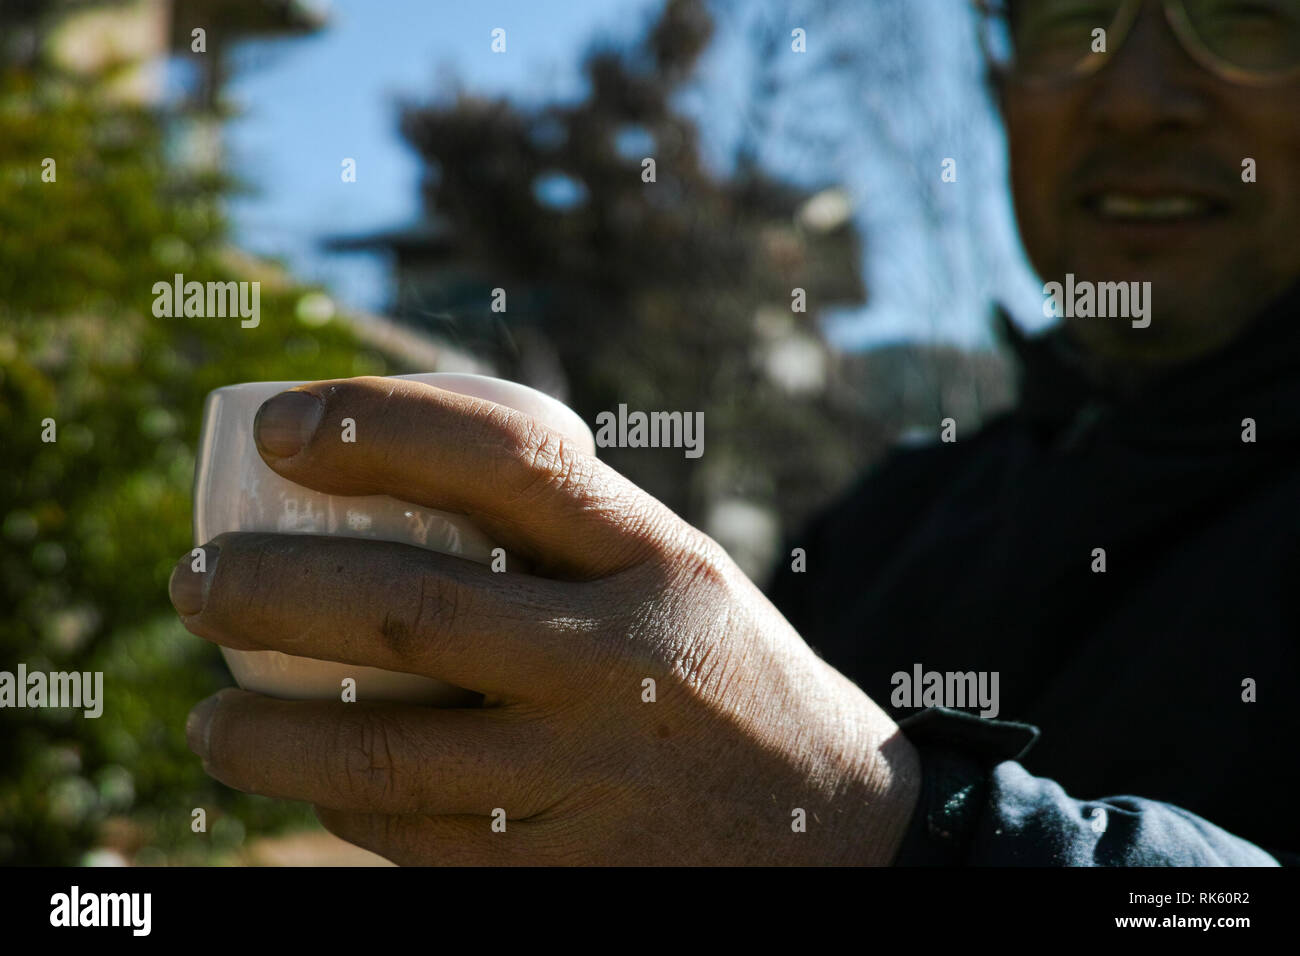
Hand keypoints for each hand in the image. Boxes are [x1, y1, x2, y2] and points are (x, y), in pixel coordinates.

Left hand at [169, 376, 920, 864]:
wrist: (826, 826)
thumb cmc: (719, 668)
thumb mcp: (672, 568)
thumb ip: (558, 525)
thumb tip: (388, 471)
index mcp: (654, 557)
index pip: (504, 455)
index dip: (376, 423)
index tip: (278, 427)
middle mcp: (625, 659)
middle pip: (410, 608)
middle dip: (266, 588)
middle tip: (194, 578)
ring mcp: (593, 777)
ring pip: (383, 751)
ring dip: (264, 731)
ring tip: (208, 715)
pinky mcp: (565, 873)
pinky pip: (415, 838)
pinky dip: (337, 805)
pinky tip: (306, 781)